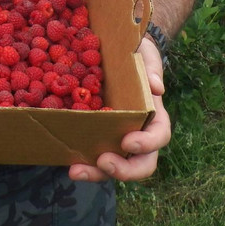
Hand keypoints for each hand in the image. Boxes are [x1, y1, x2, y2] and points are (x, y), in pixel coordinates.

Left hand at [68, 36, 169, 182]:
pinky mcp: (97, 135)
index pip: (159, 137)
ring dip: (96, 172)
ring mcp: (117, 138)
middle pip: (140, 164)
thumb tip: (156, 87)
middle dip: (123, 170)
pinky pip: (92, 154)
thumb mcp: (147, 56)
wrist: (120, 52)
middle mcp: (139, 133)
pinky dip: (81, 160)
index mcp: (155, 117)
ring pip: (114, 165)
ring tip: (75, 171)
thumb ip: (152, 68)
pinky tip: (65, 160)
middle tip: (103, 162)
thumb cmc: (138, 55)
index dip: (146, 143)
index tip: (127, 141)